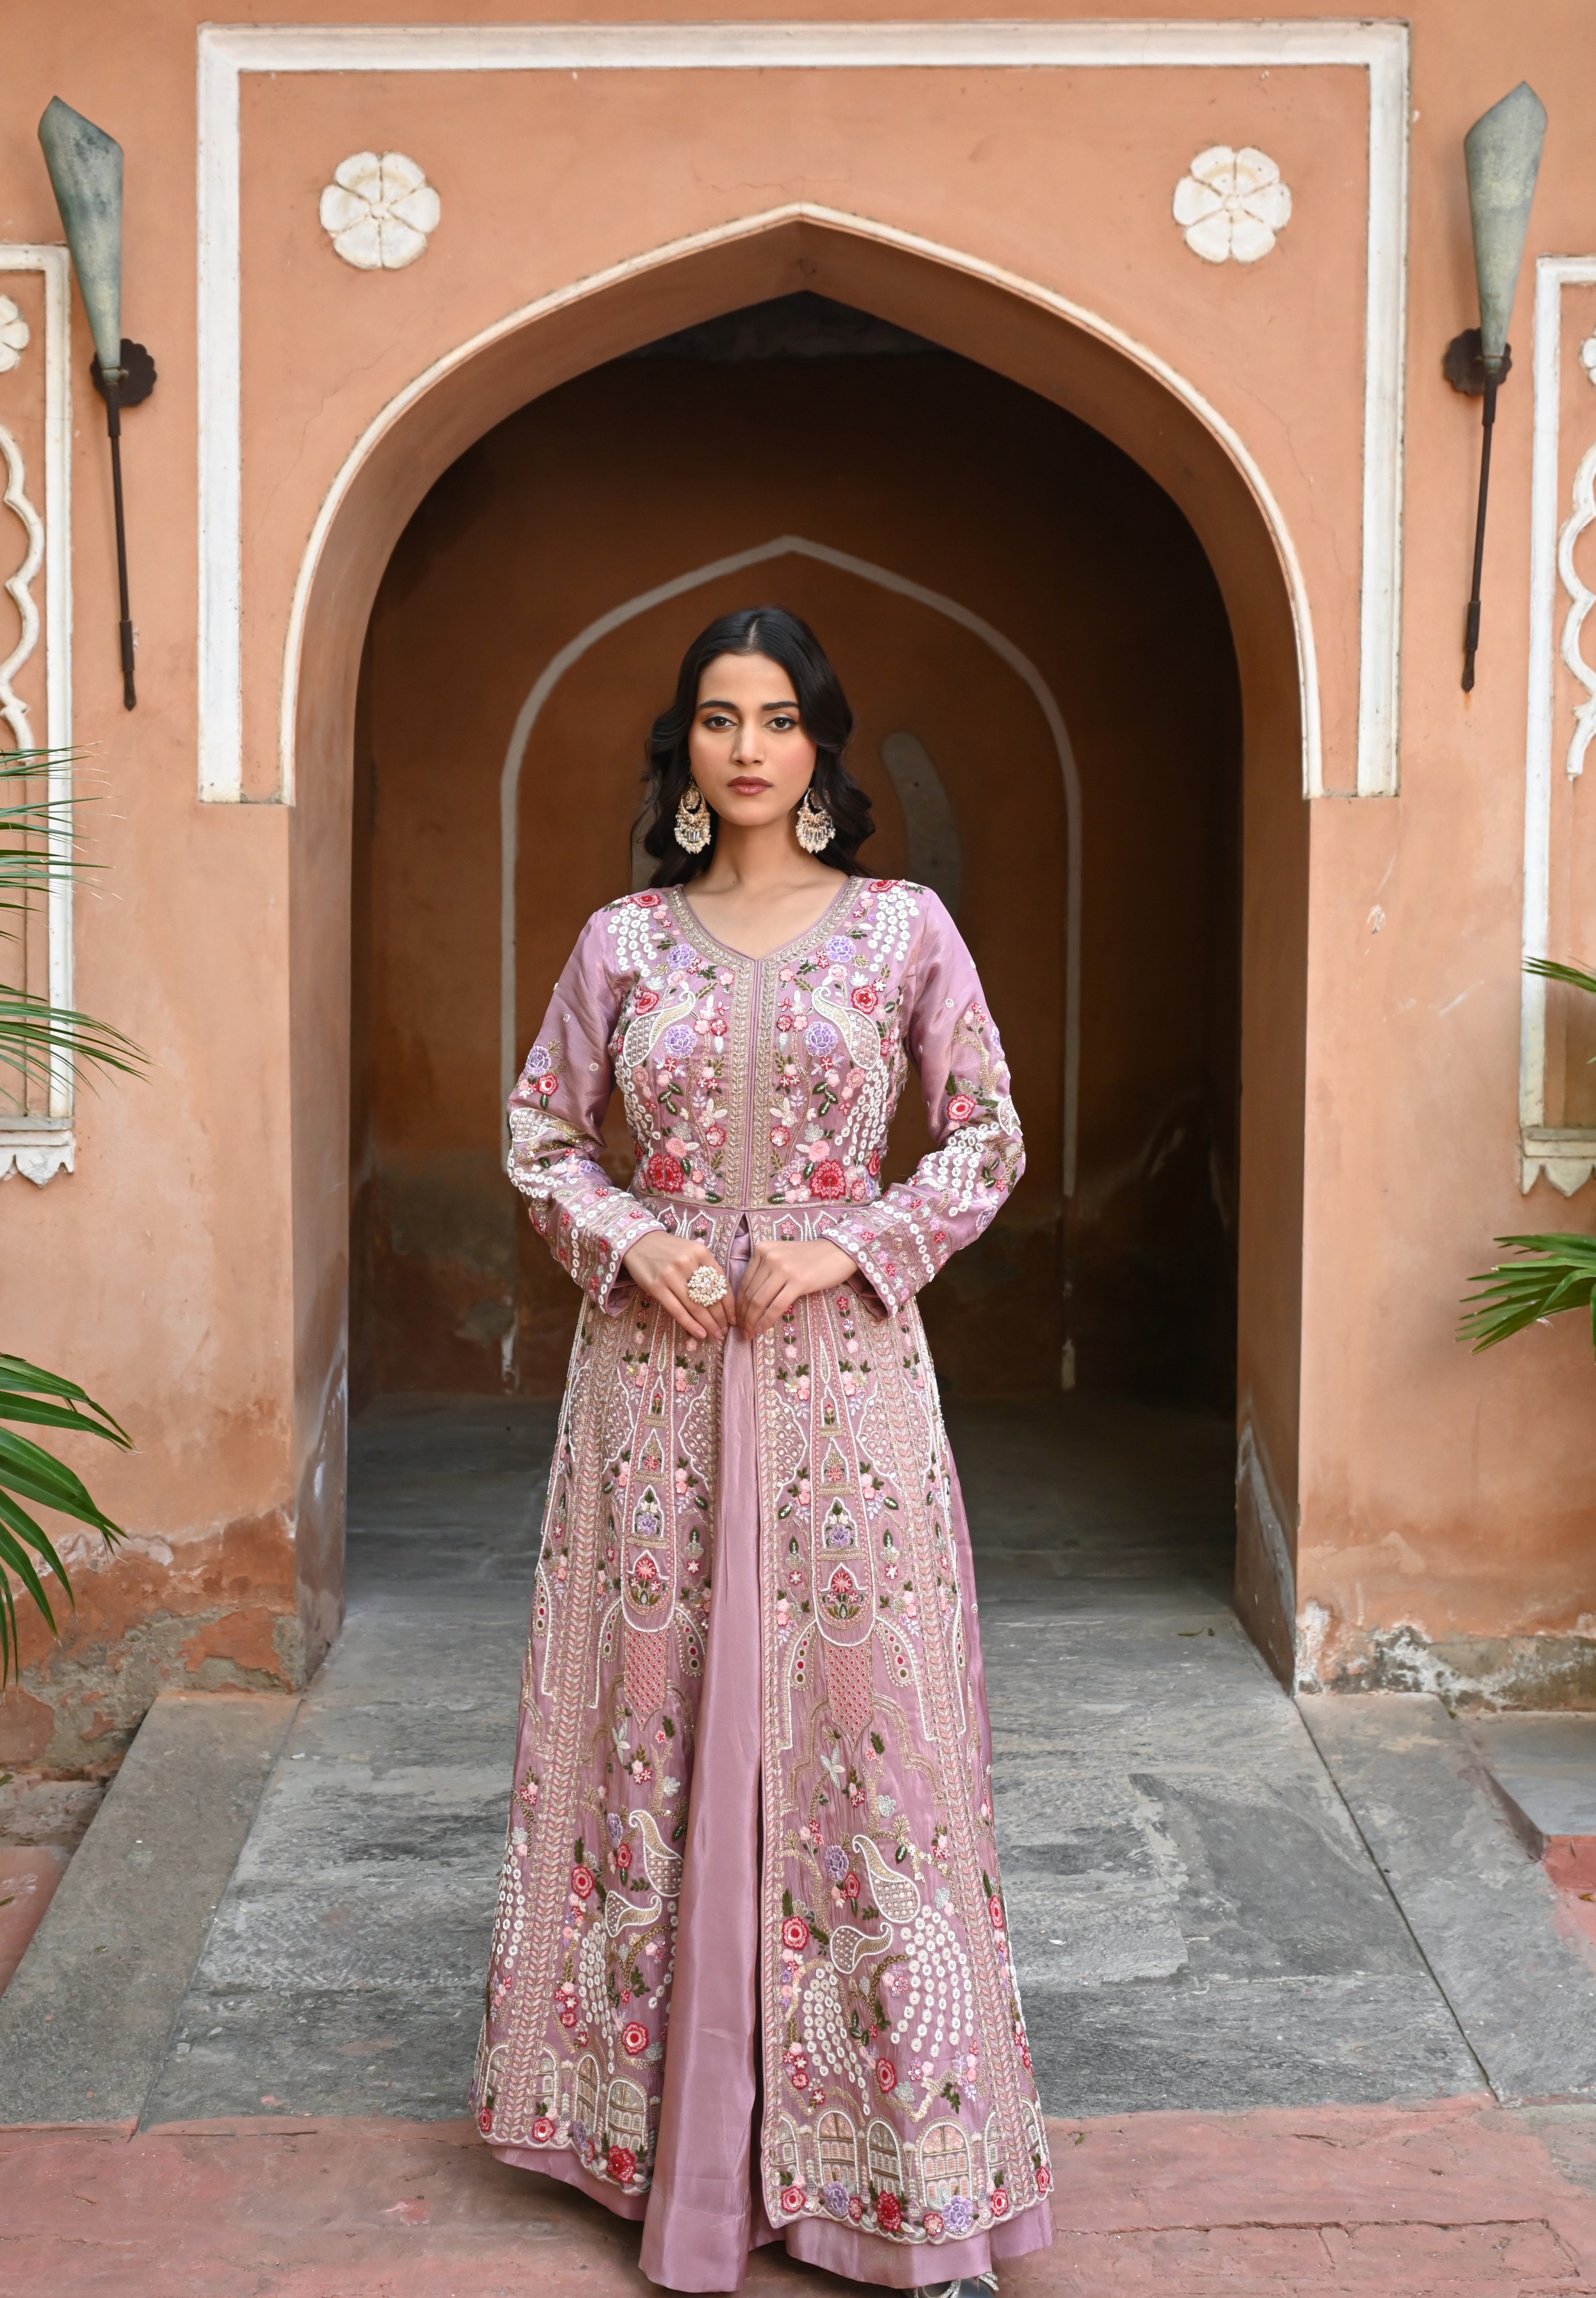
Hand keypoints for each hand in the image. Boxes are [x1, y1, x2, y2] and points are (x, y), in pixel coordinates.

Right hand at [622, 1231, 732, 1341]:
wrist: (639, 1242)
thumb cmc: (670, 1250)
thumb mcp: (692, 1252)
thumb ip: (707, 1270)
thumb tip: (721, 1300)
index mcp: (701, 1253)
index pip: (721, 1284)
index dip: (729, 1305)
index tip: (733, 1319)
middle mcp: (687, 1263)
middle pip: (710, 1297)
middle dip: (720, 1318)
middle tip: (724, 1331)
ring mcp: (670, 1275)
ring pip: (695, 1307)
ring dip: (708, 1324)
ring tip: (715, 1334)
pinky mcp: (656, 1287)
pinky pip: (677, 1310)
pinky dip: (690, 1324)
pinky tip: (700, 1333)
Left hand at [736, 1239, 858, 1339]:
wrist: (837, 1252)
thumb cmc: (809, 1257)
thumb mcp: (781, 1257)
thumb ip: (765, 1271)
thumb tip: (749, 1301)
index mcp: (762, 1249)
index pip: (744, 1282)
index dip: (738, 1304)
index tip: (738, 1318)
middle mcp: (769, 1257)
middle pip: (750, 1293)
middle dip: (743, 1316)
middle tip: (742, 1331)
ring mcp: (783, 1268)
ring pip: (759, 1301)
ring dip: (751, 1321)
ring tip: (750, 1333)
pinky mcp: (798, 1281)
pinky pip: (776, 1305)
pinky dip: (766, 1320)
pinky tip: (762, 1329)